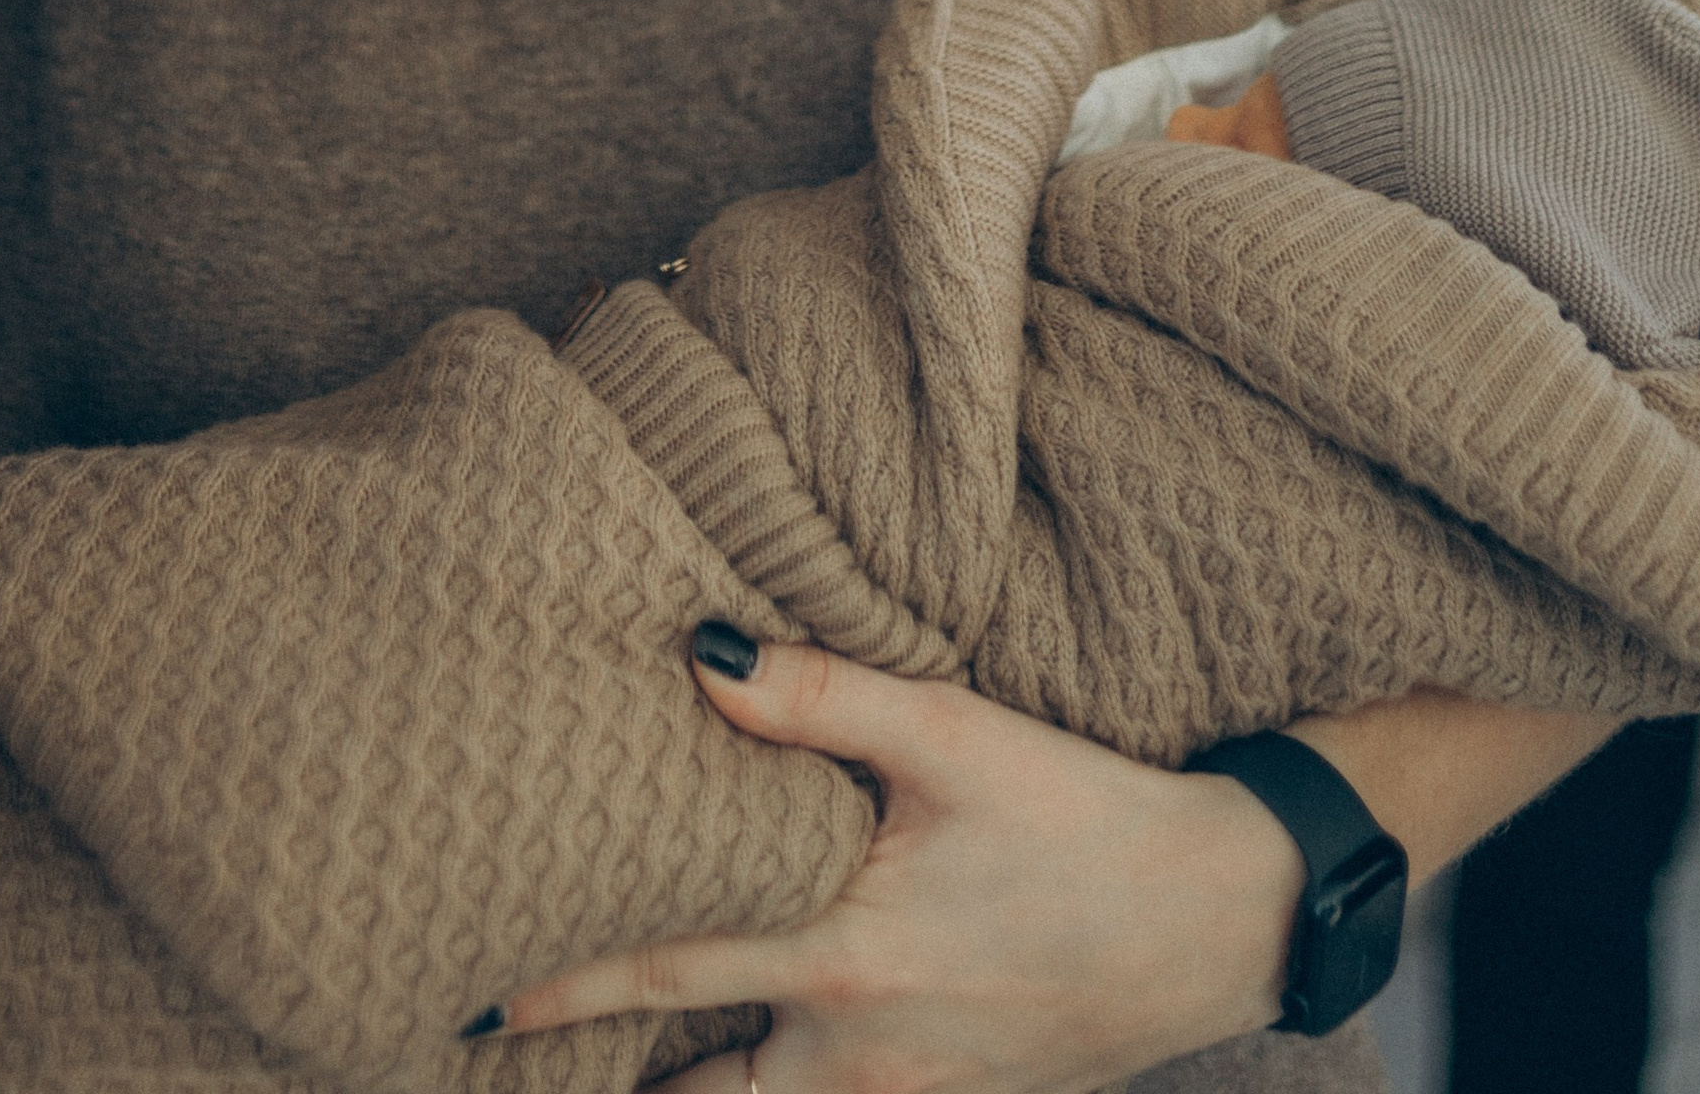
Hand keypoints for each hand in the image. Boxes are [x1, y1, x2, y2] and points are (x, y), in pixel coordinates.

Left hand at [485, 636, 1301, 1093]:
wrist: (1220, 919)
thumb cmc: (1085, 817)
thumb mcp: (954, 738)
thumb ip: (821, 698)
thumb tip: (698, 651)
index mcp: (841, 962)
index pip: (667, 976)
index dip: (565, 989)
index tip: (479, 1005)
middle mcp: (858, 1055)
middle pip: (703, 1092)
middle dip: (614, 1081)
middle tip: (521, 1058)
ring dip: (697, 1092)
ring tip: (620, 1073)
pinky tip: (751, 1064)